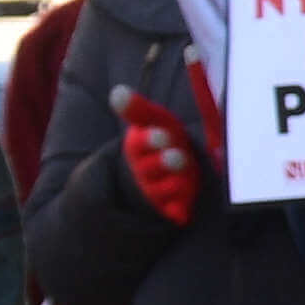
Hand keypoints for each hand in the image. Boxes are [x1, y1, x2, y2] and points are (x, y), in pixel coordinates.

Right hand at [116, 91, 206, 225]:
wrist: (173, 170)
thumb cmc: (164, 140)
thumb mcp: (154, 122)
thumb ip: (138, 109)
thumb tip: (117, 92)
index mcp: (138, 149)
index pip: (138, 146)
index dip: (150, 141)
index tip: (162, 133)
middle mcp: (144, 171)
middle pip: (150, 170)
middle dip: (164, 162)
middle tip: (177, 154)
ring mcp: (157, 191)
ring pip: (162, 190)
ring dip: (174, 182)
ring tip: (187, 174)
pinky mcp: (171, 208)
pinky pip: (174, 212)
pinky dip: (179, 211)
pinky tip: (185, 209)